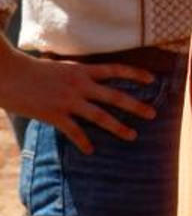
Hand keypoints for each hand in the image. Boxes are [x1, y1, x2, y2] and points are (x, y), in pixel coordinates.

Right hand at [0, 50, 154, 154]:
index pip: (116, 70)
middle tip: (153, 114)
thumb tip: (83, 74)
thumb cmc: (30, 69)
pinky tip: (91, 150)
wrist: (8, 75)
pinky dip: (83, 141)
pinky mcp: (54, 115)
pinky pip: (74, 131)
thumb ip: (74, 73)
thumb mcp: (58, 66)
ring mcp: (68, 101)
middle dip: (136, 105)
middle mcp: (80, 85)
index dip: (136, 74)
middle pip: (115, 96)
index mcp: (82, 70)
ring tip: (133, 135)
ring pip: (100, 116)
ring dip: (118, 127)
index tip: (153, 79)